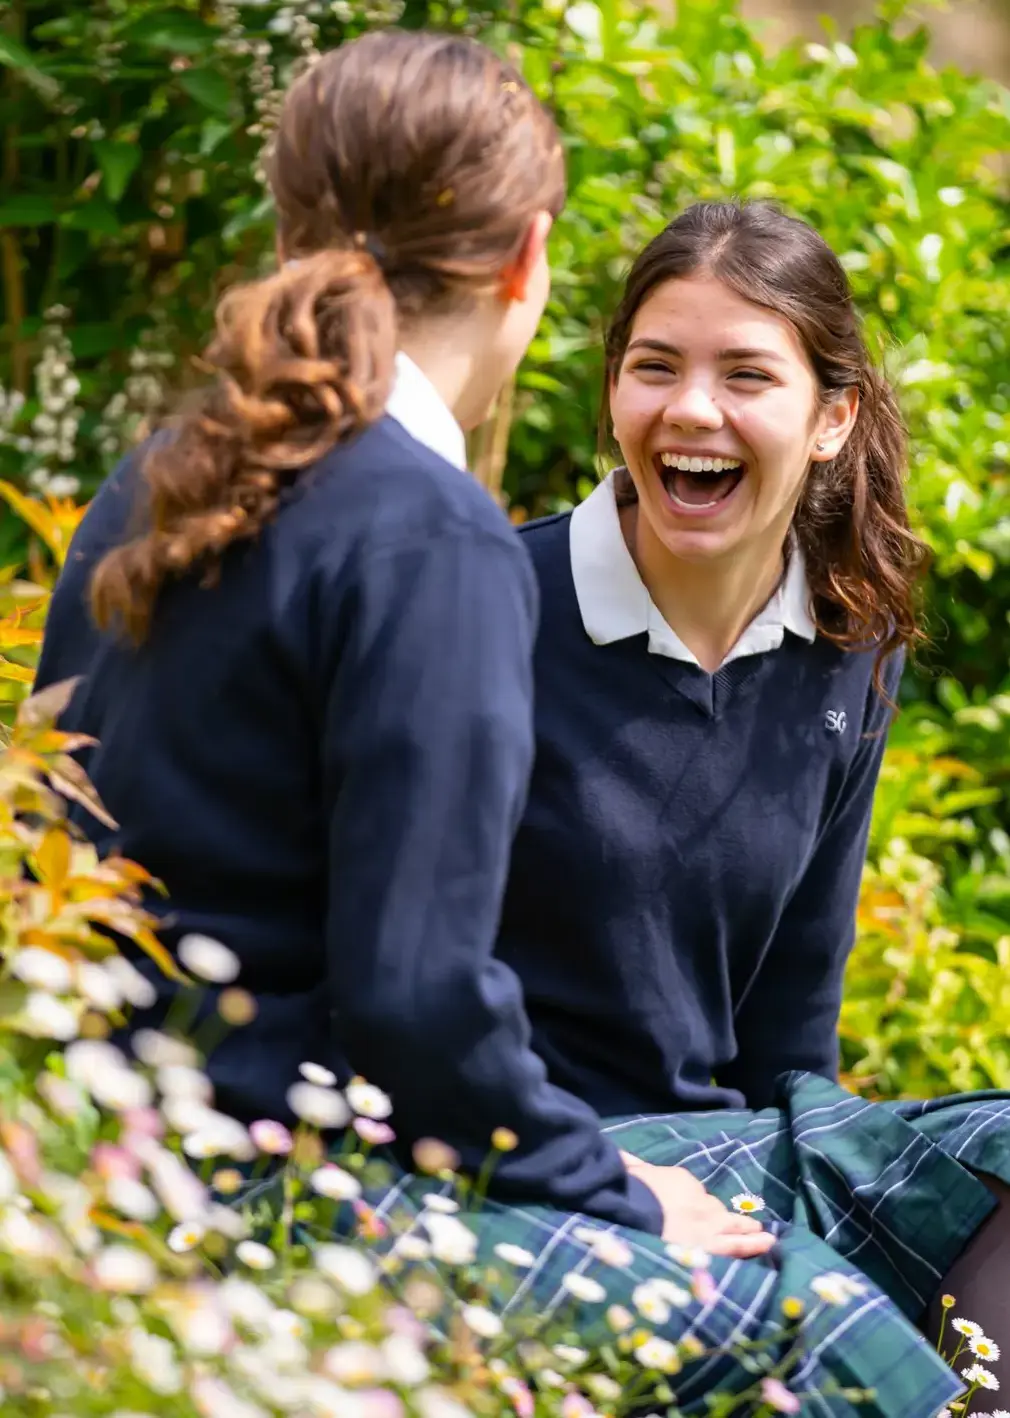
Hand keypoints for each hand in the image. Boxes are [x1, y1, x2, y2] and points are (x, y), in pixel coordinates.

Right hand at [620, 1151, 775, 1257]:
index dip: (696, 1202)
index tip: (695, 1209)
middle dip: (725, 1218)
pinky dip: (752, 1244)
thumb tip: (622, 1156)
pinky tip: (768, 1244)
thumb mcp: (630, 1172)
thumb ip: (631, 1165)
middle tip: (744, 1223)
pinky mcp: (713, 1246)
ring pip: (733, 1227)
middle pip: (715, 1209)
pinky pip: (736, 1246)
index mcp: (680, 1181)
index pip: (694, 1192)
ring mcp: (709, 1225)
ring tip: (766, 1236)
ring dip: (749, 1231)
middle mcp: (699, 1201)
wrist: (635, 1213)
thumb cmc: (629, 1191)